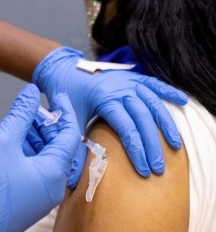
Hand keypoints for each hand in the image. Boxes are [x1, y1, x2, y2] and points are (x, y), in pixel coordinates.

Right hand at [0, 84, 79, 231]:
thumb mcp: (3, 142)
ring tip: (19, 122)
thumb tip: (31, 93)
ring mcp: (42, 194)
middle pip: (57, 145)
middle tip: (30, 107)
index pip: (70, 135)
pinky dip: (27, 151)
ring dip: (34, 137)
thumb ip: (20, 114)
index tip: (57, 95)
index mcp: (53, 174)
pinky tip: (14, 140)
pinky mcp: (30, 197)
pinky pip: (35, 168)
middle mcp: (53, 186)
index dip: (65, 111)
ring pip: (45, 156)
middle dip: (44, 124)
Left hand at [33, 47, 187, 183]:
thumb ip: (74, 144)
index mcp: (105, 99)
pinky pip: (153, 84)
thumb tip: (72, 176)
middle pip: (143, 119)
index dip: (137, 150)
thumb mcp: (70, 118)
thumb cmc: (65, 94)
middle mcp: (121, 89)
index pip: (127, 129)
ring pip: (153, 103)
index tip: (143, 169)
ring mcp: (128, 81)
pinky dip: (168, 92)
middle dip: (152, 145)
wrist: (63, 69)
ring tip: (174, 145)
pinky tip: (181, 101)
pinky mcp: (131, 77)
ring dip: (165, 124)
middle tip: (159, 167)